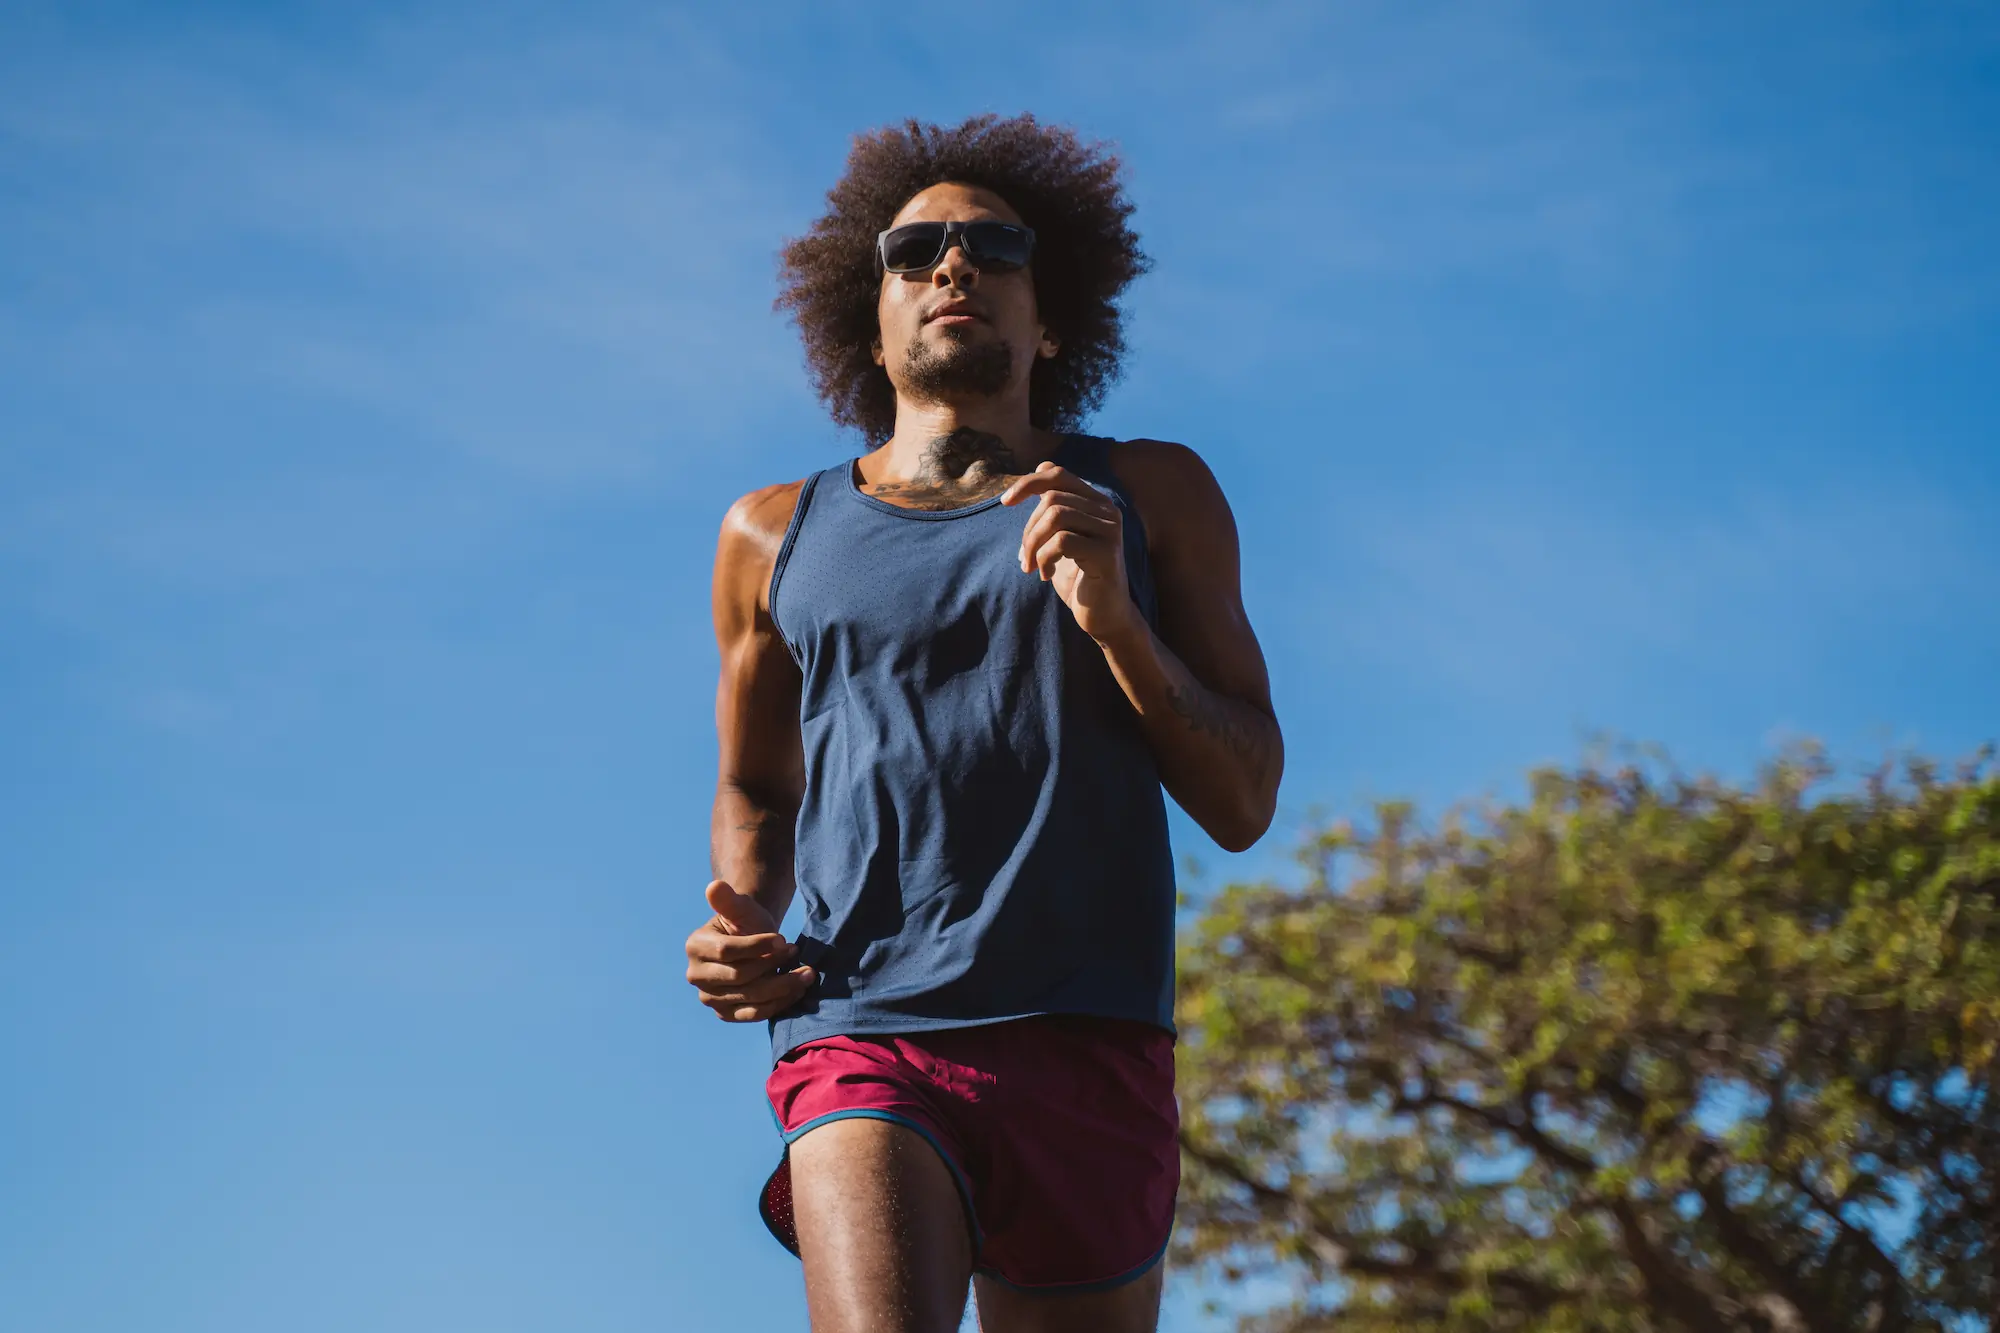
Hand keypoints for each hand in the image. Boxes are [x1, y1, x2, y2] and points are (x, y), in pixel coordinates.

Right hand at [684, 880, 815, 1021]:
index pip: (727, 951)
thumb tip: (715, 886)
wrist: (753, 943)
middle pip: (739, 977)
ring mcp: (710, 999)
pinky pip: (754, 1014)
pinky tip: (797, 990)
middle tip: (798, 954)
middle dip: (772, 965)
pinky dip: (779, 1003)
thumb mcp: (739, 907)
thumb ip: (727, 899)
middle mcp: (696, 977)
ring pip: (750, 998)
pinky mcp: (726, 1014)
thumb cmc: (746, 922)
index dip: (758, 946)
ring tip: (807, 973)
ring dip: (783, 987)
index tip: (784, 940)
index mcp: (695, 947)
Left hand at [1001, 461, 1143, 646]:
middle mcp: (1108, 511)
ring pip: (1055, 516)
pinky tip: (1046, 576)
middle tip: (1022, 557)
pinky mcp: (1107, 554)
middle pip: (1052, 498)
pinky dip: (1044, 558)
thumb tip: (1043, 464)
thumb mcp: (1062, 536)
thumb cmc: (1079, 577)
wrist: (1104, 615)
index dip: (1028, 482)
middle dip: (1028, 528)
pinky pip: (1062, 542)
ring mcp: (1110, 531)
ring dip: (1032, 544)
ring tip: (1030, 566)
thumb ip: (1055, 505)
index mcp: (1097, 503)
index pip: (1059, 474)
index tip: (1005, 502)